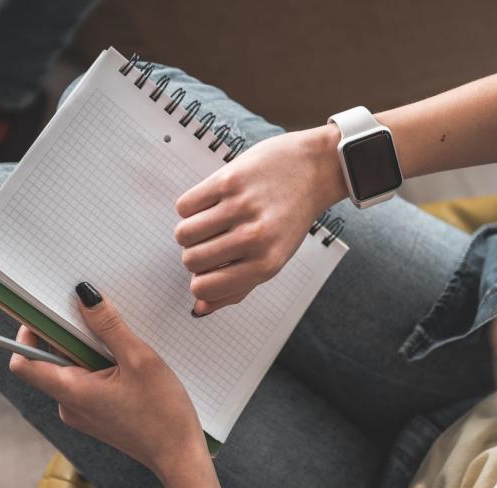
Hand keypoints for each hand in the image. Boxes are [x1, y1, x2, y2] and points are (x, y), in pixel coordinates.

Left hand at [8, 283, 206, 478]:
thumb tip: (84, 295)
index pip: (23, 362)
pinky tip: (126, 363)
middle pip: (50, 360)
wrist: (179, 456)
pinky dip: (99, 365)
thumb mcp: (140, 360)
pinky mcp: (95, 414)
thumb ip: (109, 326)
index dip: (27, 334)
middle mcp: (68, 404)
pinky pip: (86, 381)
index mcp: (71, 391)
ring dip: (89, 349)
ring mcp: (81, 412)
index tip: (46, 313)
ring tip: (121, 344)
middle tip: (97, 318)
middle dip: (69, 335)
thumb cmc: (163, 413)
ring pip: (71, 369)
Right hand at [174, 125, 345, 315]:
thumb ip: (236, 287)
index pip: (204, 287)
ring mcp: (241, 207)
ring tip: (209, 223)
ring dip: (189, 232)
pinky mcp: (229, 180)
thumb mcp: (272, 259)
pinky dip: (191, 207)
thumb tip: (199, 308)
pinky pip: (185, 206)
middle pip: (191, 260)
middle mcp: (254, 237)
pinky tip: (211, 203)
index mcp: (266, 264)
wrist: (312, 170)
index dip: (199, 280)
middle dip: (194, 254)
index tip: (209, 269)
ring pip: (184, 233)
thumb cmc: (288, 219)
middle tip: (211, 242)